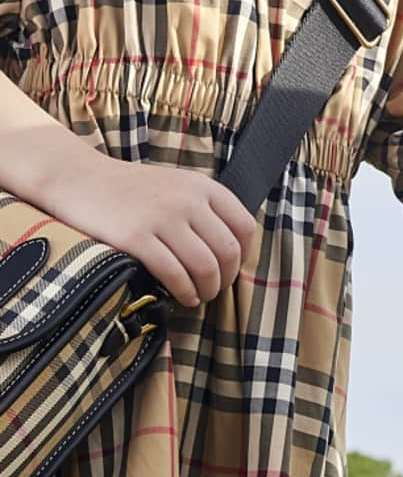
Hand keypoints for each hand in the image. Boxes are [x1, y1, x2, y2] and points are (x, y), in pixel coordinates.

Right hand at [17, 136, 259, 309]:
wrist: (82, 179)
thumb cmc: (132, 189)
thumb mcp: (178, 186)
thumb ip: (205, 208)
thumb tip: (232, 250)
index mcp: (203, 187)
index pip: (245, 227)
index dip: (245, 256)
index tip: (234, 269)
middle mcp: (188, 200)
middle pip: (228, 252)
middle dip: (226, 279)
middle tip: (215, 289)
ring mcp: (162, 218)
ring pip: (205, 266)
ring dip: (207, 290)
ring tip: (199, 297)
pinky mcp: (135, 237)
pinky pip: (173, 274)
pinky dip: (184, 292)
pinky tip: (182, 297)